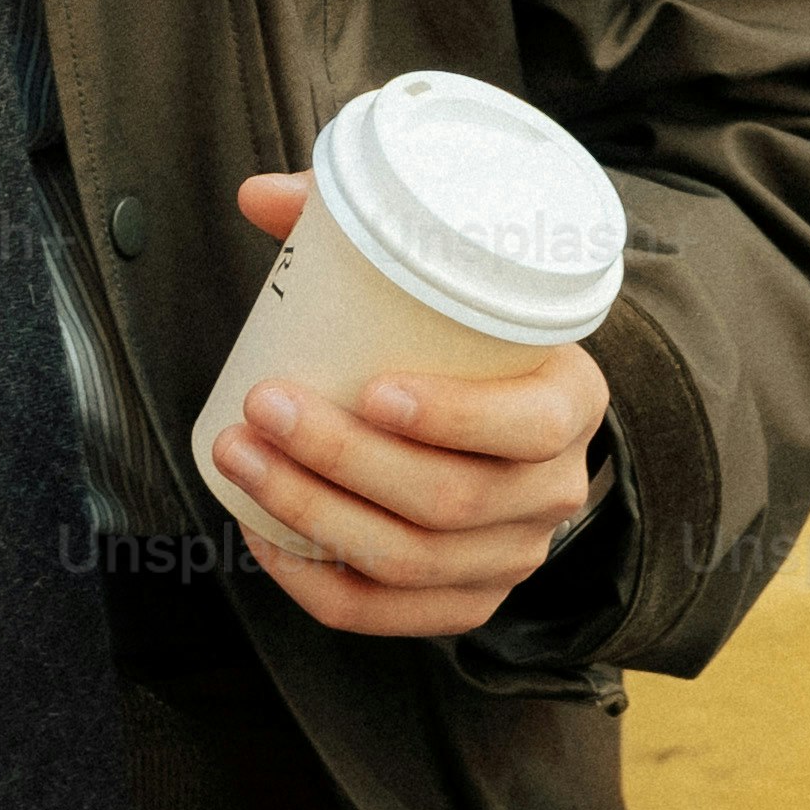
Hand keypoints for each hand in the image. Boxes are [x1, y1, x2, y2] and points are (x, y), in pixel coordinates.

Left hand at [207, 172, 608, 639]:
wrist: (507, 417)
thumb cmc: (463, 340)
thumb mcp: (443, 276)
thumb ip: (358, 224)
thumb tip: (258, 194)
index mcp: (569, 402)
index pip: (530, 426)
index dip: (454, 419)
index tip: (372, 388)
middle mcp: (553, 491)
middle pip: (451, 500)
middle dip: (342, 460)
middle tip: (263, 407)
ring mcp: (511, 556)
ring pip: (410, 561)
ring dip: (311, 514)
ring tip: (241, 455)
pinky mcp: (465, 602)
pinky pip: (387, 616)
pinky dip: (314, 582)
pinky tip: (261, 533)